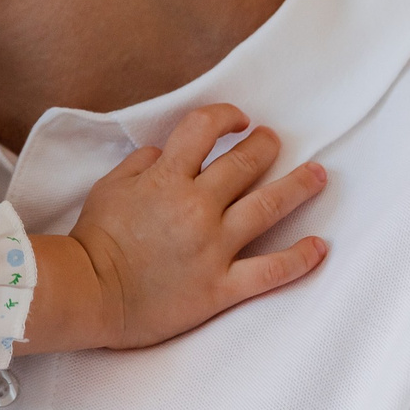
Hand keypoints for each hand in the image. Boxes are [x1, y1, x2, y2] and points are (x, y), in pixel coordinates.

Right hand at [21, 104, 328, 353]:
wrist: (89, 293)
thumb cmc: (94, 240)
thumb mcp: (110, 186)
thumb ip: (142, 163)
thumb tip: (166, 153)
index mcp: (167, 178)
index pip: (204, 128)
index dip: (225, 116)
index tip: (237, 120)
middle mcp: (197, 206)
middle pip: (245, 163)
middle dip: (264, 145)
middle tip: (274, 141)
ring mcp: (213, 247)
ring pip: (268, 207)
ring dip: (298, 186)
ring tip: (318, 175)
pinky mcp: (221, 286)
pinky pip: (270, 271)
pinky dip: (299, 259)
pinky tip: (319, 247)